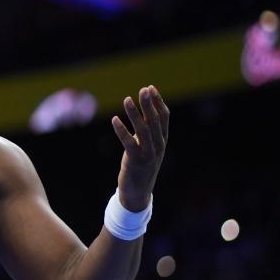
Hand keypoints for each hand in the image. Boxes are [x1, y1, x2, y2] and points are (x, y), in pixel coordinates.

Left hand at [111, 85, 168, 211]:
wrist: (138, 192)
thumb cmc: (141, 165)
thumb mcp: (147, 145)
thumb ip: (146, 129)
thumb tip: (143, 109)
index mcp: (162, 140)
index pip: (164, 117)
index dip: (158, 102)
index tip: (150, 88)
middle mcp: (158, 146)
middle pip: (154, 121)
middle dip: (149, 104)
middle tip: (143, 89)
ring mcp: (149, 154)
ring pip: (143, 130)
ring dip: (135, 113)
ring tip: (127, 99)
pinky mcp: (136, 161)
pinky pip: (129, 143)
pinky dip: (122, 130)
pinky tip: (114, 119)